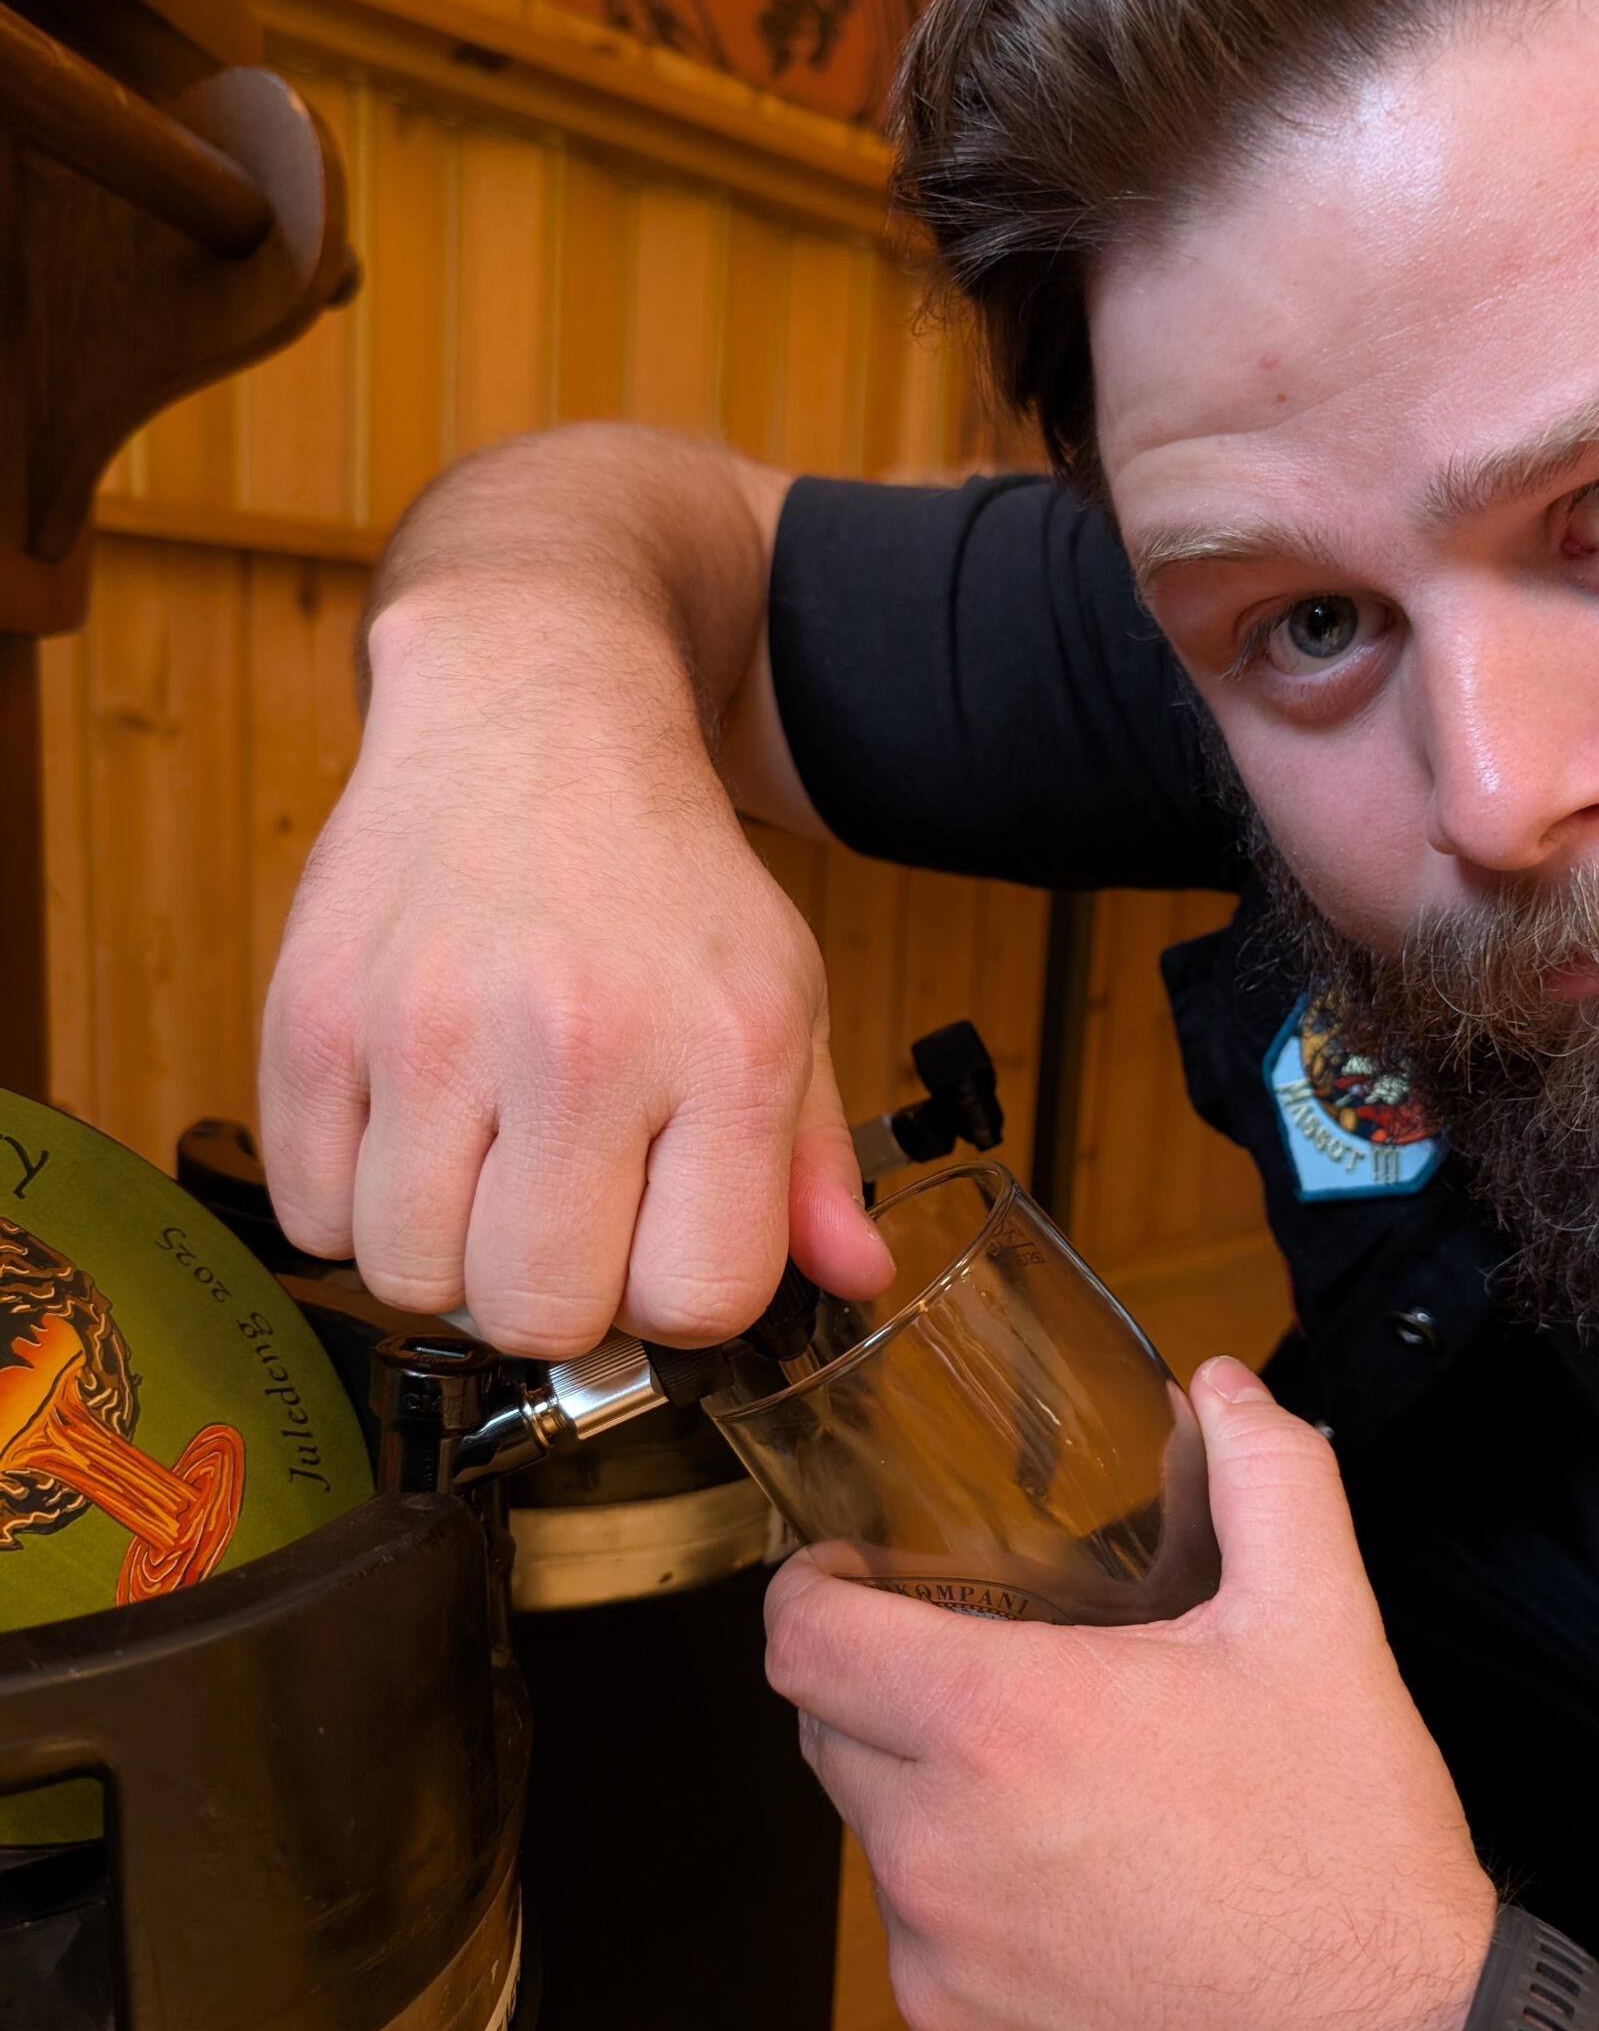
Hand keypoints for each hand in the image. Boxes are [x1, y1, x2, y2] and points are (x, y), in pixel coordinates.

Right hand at [259, 587, 890, 1355]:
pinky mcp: (314, 1017)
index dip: (677, 1295)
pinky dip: (355, 1205)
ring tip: (482, 1165)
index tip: (659, 1242)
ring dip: (447, 1254)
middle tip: (562, 1211)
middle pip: (541, 1314)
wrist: (529, 716)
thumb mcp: (782, 1000)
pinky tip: (409, 1131)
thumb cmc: (662, 880)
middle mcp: (583, 1041)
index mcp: (726, 1050)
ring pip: (412, 1281)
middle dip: (556, 1293)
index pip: (698, 1300)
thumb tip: (854, 1282)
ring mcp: (433, 1028)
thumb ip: (813, 1160)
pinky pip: (311, 1219)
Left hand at [765, 1357, 1495, 2030]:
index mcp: (994, 1725)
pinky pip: (939, 2004)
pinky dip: (991, 1972)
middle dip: (891, 1708)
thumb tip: (1223, 1387)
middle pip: (835, 1747)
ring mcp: (942, 1989)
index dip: (811, 1595)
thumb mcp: (1321, 1629)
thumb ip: (1265, 1478)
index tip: (851, 1586)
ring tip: (1078, 1837)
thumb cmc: (1353, 1852)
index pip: (800, 1640)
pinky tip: (1096, 1958)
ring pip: (891, 1875)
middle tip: (1001, 1702)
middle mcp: (936, 1857)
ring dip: (949, 1838)